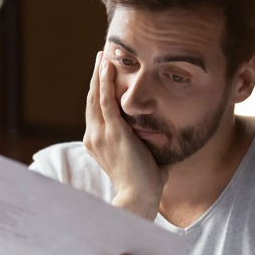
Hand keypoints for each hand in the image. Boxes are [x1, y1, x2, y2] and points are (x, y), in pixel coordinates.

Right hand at [83, 51, 167, 218]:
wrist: (139, 198)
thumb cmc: (144, 184)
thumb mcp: (142, 158)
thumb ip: (147, 146)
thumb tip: (162, 137)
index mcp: (97, 143)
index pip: (96, 111)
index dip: (98, 92)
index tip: (103, 76)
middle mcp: (94, 137)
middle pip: (92, 100)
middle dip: (96, 77)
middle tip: (100, 57)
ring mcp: (100, 134)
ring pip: (96, 96)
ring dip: (99, 74)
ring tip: (102, 55)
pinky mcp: (112, 132)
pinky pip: (106, 101)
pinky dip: (105, 82)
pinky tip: (107, 66)